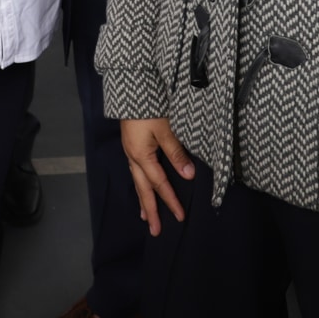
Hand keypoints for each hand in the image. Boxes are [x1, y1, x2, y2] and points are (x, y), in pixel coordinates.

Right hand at [120, 117, 193, 235]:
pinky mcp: (131, 145)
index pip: (159, 184)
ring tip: (146, 216)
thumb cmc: (147, 107)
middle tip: (156, 231)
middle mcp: (133, 157)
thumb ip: (176, 153)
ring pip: (138, 181)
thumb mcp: (165, 129)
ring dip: (143, 200)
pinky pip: (136, 171)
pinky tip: (142, 187)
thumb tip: (188, 174)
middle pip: (144, 189)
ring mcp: (130, 151)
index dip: (170, 200)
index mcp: (141, 156)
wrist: (130, 87)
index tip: (180, 216)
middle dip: (151, 210)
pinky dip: (140, 185)